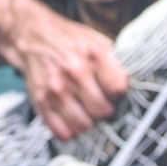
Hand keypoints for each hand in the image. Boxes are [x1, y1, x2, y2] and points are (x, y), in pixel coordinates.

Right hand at [0, 0, 129, 141]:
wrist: (32, 35)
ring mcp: (56, 88)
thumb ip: (115, 63)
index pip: (118, 90)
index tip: (114, 92)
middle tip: (101, 103)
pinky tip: (72, 119)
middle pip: (103, 111)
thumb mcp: (97, 41)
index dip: (119, 94)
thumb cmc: (68, 40)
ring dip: (88, 122)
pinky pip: (62, 131)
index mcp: (94, 55)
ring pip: (84, 125)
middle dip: (105, 110)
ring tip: (86, 111)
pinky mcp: (41, 101)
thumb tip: (134, 85)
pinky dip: (70, 131)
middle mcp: (75, 72)